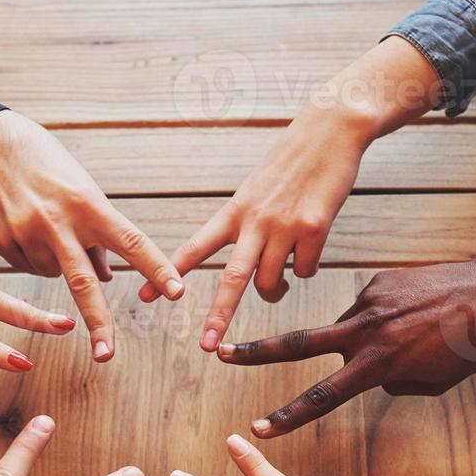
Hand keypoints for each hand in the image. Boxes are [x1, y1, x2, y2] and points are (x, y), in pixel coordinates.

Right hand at [0, 110, 184, 359]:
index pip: (132, 242)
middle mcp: (58, 220)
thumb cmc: (42, 163)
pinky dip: (31, 256)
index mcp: (88, 204)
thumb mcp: (79, 189)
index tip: (176, 292)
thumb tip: (107, 277)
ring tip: (44, 225)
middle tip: (107, 354)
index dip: (156, 268)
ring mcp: (25, 231)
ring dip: (57, 263)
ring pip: (52, 273)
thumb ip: (97, 232)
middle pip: (84, 281)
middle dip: (98, 322)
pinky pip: (25, 266)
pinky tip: (22, 228)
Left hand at [139, 105, 369, 350]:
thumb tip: (250, 264)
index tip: (145, 297)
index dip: (168, 274)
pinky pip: (305, 270)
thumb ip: (247, 224)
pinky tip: (312, 247)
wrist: (330, 130)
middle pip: (231, 278)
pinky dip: (307, 268)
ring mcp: (284, 226)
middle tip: (207, 346)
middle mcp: (255, 221)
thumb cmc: (293, 161)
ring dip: (275, 292)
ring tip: (281, 285)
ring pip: (271, 283)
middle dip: (218, 315)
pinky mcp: (315, 227)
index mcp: (235, 211)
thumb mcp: (257, 190)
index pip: (194, 247)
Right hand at [218, 255, 475, 435]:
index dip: (288, 415)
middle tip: (224, 354)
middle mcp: (366, 328)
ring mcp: (370, 299)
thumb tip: (371, 374)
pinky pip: (371, 308)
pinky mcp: (379, 280)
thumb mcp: (432, 382)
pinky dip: (385, 318)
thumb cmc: (470, 345)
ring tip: (416, 335)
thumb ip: (392, 383)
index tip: (258, 428)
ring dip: (366, 339)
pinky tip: (416, 315)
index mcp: (379, 362)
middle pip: (299, 343)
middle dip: (258, 351)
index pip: (323, 395)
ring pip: (350, 328)